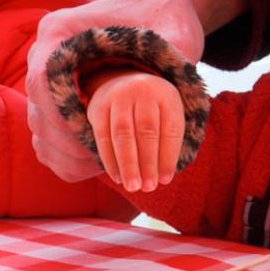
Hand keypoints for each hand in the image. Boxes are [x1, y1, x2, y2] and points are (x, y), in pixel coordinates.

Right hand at [27, 0, 242, 182]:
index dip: (64, 120)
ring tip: (106, 168)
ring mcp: (47, 75)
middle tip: (104, 164)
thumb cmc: (168, 21)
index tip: (96, 142)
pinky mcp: (57, 96)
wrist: (164, 8)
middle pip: (38, 111)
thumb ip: (166, 67)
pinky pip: (50, 136)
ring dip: (68, 155)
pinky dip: (69, 156)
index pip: (44, 82)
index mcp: (61, 30)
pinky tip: (100, 164)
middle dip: (69, 145)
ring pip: (41, 129)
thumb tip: (163, 105)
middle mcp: (45, 51)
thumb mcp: (172, 40)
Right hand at [87, 70, 185, 191]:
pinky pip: (103, 136)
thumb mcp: (166, 117)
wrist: (123, 83)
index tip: (165, 180)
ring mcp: (119, 96)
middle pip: (146, 131)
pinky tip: (117, 176)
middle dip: (147, 162)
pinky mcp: (98, 106)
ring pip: (122, 133)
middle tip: (148, 188)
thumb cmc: (152, 111)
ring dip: (127, 164)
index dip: (168, 157)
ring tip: (132, 186)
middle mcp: (143, 91)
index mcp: (166, 95)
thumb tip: (162, 178)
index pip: (170, 129)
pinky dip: (109, 159)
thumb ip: (167, 144)